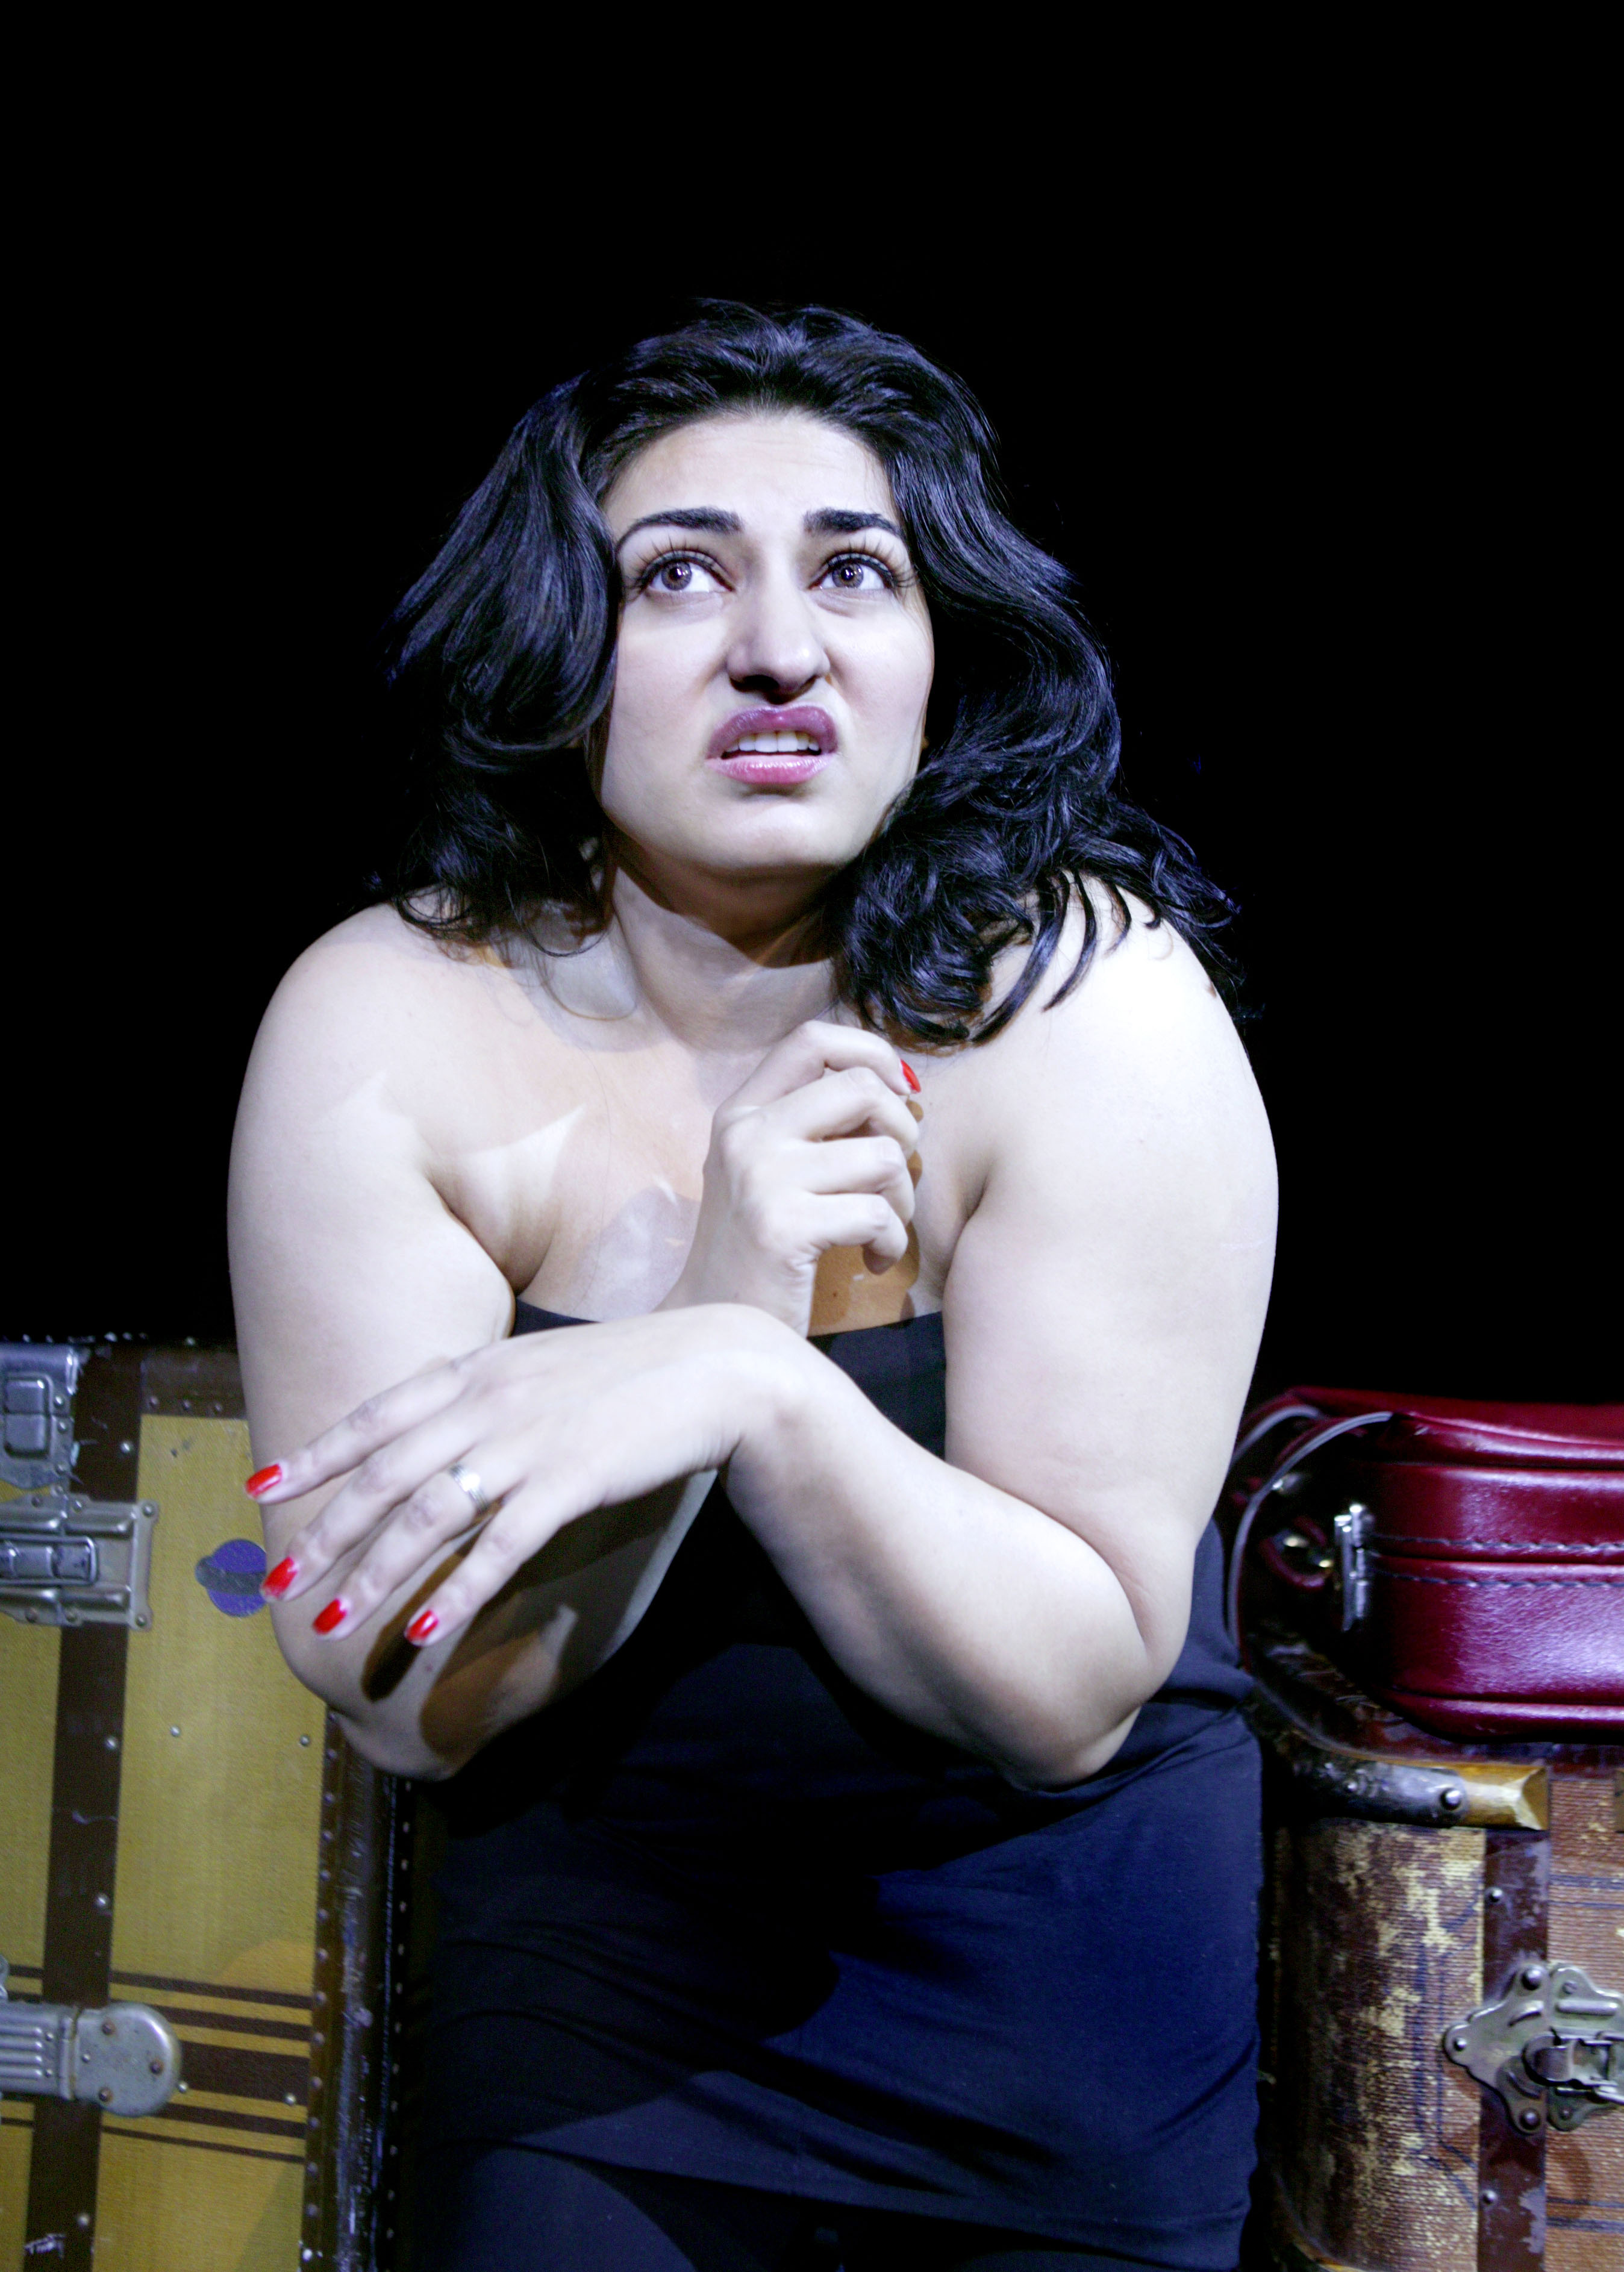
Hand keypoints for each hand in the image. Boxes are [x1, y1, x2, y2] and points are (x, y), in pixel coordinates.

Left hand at [250, 1306, 795, 1651]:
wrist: (716, 1368)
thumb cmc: (627, 1372)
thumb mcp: (538, 1365)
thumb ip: (481, 1390)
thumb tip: (427, 1418)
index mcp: (476, 1369)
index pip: (375, 1415)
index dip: (315, 1453)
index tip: (261, 1486)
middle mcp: (488, 1401)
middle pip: (385, 1474)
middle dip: (324, 1530)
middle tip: (277, 1578)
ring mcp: (528, 1441)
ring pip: (428, 1516)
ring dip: (374, 1575)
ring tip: (333, 1623)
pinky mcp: (571, 1482)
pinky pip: (499, 1547)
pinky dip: (457, 1593)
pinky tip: (425, 1634)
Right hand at [661, 1021, 921, 1334]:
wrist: (713, 1325)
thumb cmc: (758, 1250)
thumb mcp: (767, 1170)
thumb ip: (812, 1124)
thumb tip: (897, 1088)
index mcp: (742, 1113)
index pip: (812, 1039)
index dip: (870, 1052)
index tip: (898, 1092)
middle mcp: (747, 1135)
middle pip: (861, 1088)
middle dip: (902, 1130)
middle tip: (893, 1174)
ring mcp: (763, 1178)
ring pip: (883, 1155)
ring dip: (902, 1199)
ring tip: (880, 1227)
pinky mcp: (784, 1227)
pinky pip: (877, 1214)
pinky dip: (891, 1243)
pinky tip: (871, 1261)